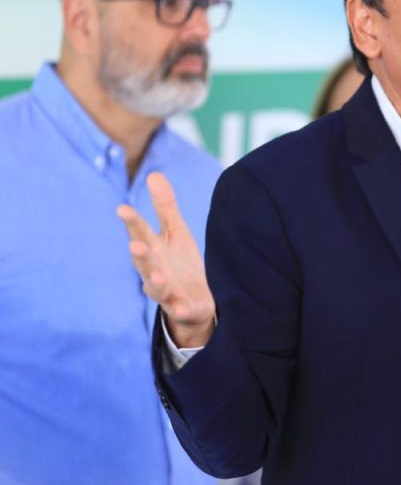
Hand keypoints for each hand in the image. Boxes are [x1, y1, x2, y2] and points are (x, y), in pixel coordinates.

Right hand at [116, 172, 214, 347]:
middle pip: (144, 262)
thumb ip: (165, 207)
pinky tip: (183, 308)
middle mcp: (154, 270)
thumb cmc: (180, 262)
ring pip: (157, 287)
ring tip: (160, 276)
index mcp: (153, 249)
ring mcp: (167, 291)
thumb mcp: (175, 232)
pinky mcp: (183, 308)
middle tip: (135, 245)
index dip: (131, 222)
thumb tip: (153, 174)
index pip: (140, 233)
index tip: (122, 209)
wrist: (195, 301)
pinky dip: (181, 310)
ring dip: (157, 282)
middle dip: (140, 254)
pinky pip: (180, 310)